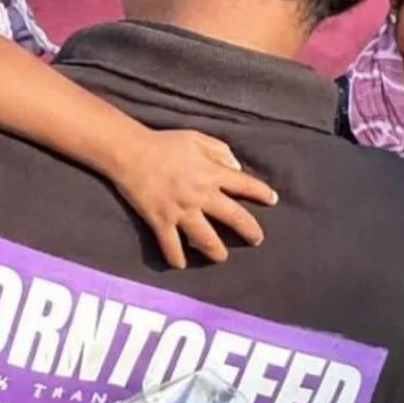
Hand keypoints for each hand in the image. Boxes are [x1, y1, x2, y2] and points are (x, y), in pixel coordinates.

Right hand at [111, 130, 277, 269]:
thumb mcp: (197, 138)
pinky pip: (171, 245)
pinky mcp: (161, 221)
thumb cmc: (163, 143)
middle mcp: (201, 195)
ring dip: (217, 252)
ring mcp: (181, 211)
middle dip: (250, 231)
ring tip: (221, 256)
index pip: (246, 185)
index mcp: (212, 173)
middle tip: (257, 239)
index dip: (262, 193)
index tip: (272, 200)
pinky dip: (176, 258)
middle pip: (234, 218)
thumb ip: (220, 151)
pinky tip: (181, 264)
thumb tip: (236, 168)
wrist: (131, 152)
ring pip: (207, 239)